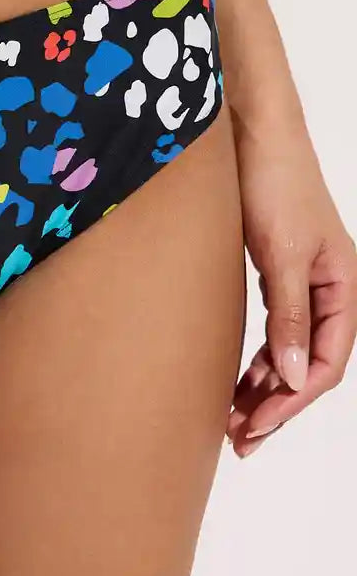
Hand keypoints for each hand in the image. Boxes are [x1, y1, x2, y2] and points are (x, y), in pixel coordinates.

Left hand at [227, 111, 356, 456]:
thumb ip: (289, 316)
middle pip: (309, 366)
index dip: (293, 400)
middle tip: (239, 441)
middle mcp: (328, 290)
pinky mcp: (276, 278)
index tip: (256, 426)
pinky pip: (273, 334)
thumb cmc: (275, 183)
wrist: (252, 134)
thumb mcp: (283, 255)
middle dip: (276, 406)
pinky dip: (255, 363)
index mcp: (343, 286)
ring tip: (231, 424)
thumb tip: (293, 374)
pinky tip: (234, 385)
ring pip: (289, 354)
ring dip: (263, 391)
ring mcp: (302, 285)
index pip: (328, 361)